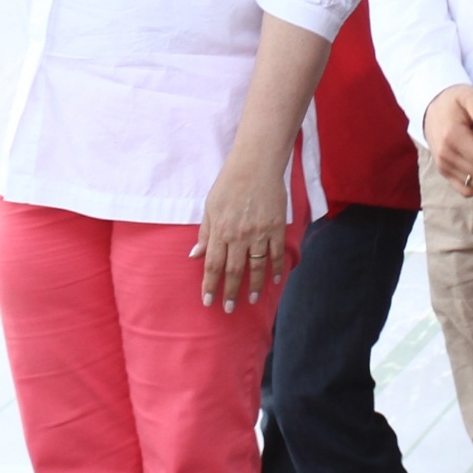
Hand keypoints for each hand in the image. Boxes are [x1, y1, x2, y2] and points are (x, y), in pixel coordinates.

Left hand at [190, 152, 286, 312]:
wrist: (257, 164)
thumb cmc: (229, 182)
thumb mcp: (210, 205)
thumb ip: (205, 232)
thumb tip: (195, 254)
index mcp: (220, 230)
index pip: (213, 265)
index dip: (210, 285)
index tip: (208, 301)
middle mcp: (239, 235)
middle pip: (233, 271)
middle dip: (230, 292)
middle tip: (228, 308)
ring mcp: (259, 233)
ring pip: (256, 267)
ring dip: (254, 287)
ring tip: (251, 300)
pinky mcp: (276, 228)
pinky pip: (277, 254)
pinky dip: (277, 269)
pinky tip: (275, 280)